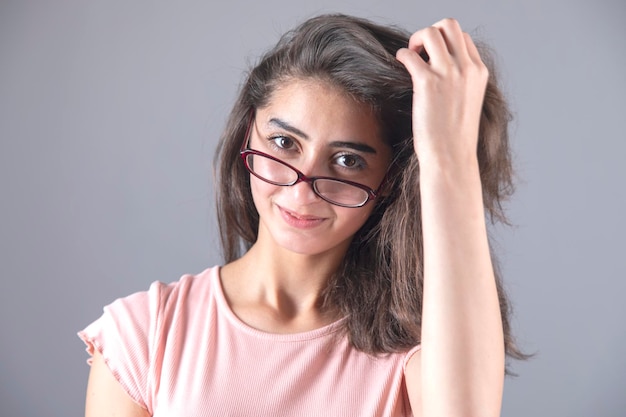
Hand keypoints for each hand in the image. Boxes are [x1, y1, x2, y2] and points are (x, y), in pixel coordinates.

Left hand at [396, 18, 487, 165]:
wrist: (451, 158)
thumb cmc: (455, 139)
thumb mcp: (468, 104)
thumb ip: (461, 85)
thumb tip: (439, 75)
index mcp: (479, 73)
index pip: (463, 39)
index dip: (445, 43)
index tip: (432, 57)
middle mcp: (466, 68)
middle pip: (449, 26)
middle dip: (431, 32)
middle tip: (421, 51)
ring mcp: (448, 73)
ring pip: (431, 32)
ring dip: (416, 39)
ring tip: (411, 56)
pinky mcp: (427, 82)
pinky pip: (410, 54)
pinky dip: (402, 55)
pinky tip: (400, 65)